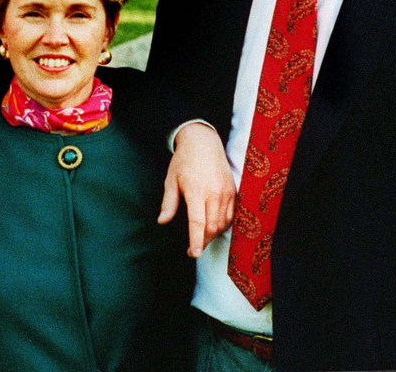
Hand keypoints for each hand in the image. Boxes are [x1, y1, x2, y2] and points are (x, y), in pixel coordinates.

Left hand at [159, 122, 235, 257]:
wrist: (204, 142)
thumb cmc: (184, 161)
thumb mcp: (171, 180)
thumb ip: (168, 203)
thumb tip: (162, 221)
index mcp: (196, 191)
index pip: (198, 222)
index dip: (196, 240)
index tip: (195, 253)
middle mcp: (214, 193)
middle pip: (212, 227)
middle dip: (203, 241)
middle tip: (193, 249)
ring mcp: (226, 192)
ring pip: (223, 224)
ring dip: (212, 235)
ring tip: (201, 238)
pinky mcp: (234, 192)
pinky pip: (231, 216)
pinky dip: (223, 225)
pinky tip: (213, 226)